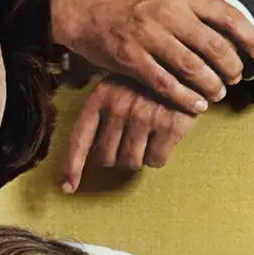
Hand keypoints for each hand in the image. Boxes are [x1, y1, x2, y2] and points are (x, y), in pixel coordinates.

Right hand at [51, 0, 253, 112]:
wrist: (87, 13)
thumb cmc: (132, 10)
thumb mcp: (166, 0)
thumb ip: (195, 15)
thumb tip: (232, 38)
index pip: (227, 15)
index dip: (249, 37)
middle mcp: (167, 14)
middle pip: (214, 46)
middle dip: (231, 68)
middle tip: (235, 79)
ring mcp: (148, 36)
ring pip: (193, 68)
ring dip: (211, 86)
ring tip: (217, 94)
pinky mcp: (132, 59)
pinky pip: (166, 84)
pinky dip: (185, 98)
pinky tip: (196, 104)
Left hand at [61, 75, 197, 192]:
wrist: (186, 66)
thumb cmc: (146, 82)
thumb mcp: (117, 87)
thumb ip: (102, 115)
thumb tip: (90, 156)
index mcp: (101, 97)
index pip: (80, 139)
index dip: (71, 166)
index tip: (67, 188)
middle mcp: (119, 107)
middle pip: (107, 158)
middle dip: (116, 157)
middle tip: (129, 141)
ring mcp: (145, 117)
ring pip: (132, 163)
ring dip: (139, 157)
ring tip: (147, 136)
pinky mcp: (170, 126)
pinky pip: (155, 161)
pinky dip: (158, 156)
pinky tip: (163, 138)